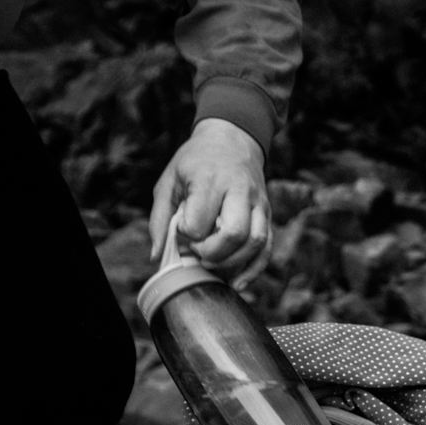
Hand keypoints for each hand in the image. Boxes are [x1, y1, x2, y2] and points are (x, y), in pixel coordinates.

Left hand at [148, 118, 271, 282]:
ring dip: (233, 263)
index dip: (187, 235)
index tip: (180, 234)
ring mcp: (259, 204)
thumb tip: (157, 256)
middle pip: (234, 233)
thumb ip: (160, 218)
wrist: (233, 141)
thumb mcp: (169, 180)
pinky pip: (267, 248)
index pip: (200, 219)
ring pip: (256, 242)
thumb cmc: (196, 162)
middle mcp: (239, 191)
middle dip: (213, 253)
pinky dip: (254, 269)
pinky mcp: (268, 215)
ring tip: (213, 266)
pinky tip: (238, 283)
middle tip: (197, 253)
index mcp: (210, 180)